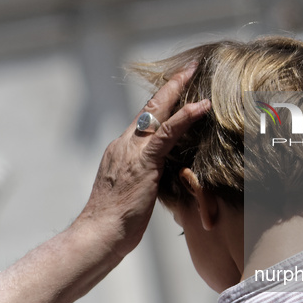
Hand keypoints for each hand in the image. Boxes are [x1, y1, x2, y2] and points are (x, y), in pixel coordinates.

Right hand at [77, 64, 209, 258]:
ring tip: (194, 72)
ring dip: (177, 90)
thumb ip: (146, 177)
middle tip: (186, 69)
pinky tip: (202, 105)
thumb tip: (161, 177)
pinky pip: (168, 133)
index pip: (142, 120)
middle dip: (169, 86)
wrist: (100, 233)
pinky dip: (186, 117)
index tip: (173, 88)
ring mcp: (131, 151)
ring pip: (157, 113)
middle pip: (148, 108)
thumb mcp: (133, 192)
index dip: (159, 103)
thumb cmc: (116, 221)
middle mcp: (124, 144)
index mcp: (120, 151)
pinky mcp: (143, 161)